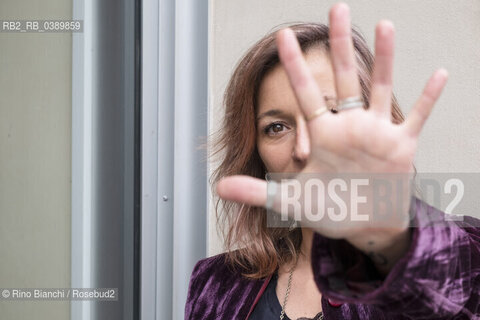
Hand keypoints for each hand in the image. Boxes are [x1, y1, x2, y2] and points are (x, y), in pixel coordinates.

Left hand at [216, 3, 446, 260]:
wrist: (362, 226)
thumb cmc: (329, 210)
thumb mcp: (290, 201)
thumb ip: (256, 191)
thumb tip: (219, 185)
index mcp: (322, 134)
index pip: (305, 93)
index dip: (294, 65)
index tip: (283, 35)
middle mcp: (348, 126)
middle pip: (343, 77)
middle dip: (338, 44)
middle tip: (336, 8)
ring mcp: (375, 133)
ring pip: (378, 88)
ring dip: (384, 58)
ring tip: (385, 24)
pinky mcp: (401, 147)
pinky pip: (416, 117)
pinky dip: (428, 98)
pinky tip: (439, 74)